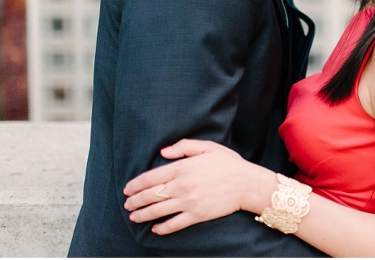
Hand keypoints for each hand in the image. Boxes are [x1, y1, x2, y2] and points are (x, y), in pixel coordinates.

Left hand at [123, 139, 260, 234]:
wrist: (247, 183)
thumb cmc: (228, 163)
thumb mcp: (207, 147)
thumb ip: (184, 146)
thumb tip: (164, 151)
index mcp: (182, 168)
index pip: (150, 178)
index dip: (135, 184)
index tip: (127, 189)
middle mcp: (182, 186)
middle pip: (150, 195)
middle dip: (135, 201)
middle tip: (127, 204)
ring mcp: (188, 202)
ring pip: (158, 211)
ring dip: (143, 215)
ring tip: (134, 217)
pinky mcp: (197, 215)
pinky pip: (174, 224)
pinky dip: (162, 228)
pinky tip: (155, 229)